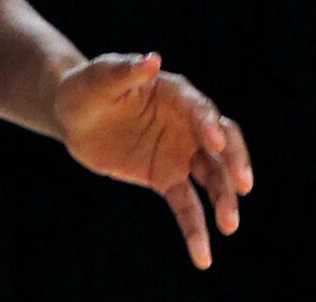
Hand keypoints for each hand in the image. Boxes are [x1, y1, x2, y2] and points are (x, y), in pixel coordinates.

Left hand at [56, 50, 253, 270]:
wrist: (72, 115)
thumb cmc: (87, 86)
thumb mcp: (100, 77)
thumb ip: (126, 71)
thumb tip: (152, 59)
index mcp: (176, 94)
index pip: (201, 109)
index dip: (209, 123)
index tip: (213, 141)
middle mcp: (187, 125)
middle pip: (222, 145)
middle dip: (235, 163)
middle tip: (243, 184)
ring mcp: (180, 154)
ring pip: (212, 178)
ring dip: (224, 199)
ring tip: (230, 225)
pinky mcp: (166, 179)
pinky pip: (186, 206)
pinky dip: (196, 230)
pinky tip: (203, 256)